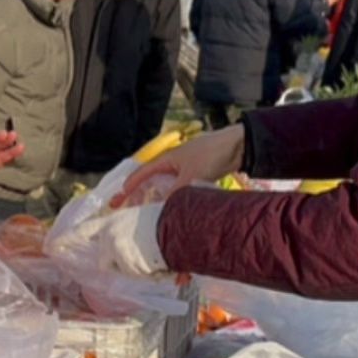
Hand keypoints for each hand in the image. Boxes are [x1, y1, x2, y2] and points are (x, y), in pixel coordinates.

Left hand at [57, 205, 168, 277]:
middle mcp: (109, 236)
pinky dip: (148, 274)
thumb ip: (124, 233)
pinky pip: (136, 276)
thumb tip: (124, 247)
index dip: (67, 239)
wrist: (178, 223)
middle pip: (104, 260)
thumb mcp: (139, 220)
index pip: (83, 231)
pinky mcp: (127, 264)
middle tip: (138, 259)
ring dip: (136, 269)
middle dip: (117, 264)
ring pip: (123, 270)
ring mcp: (116, 251)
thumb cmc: (166, 218)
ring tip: (155, 257)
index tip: (53, 246)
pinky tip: (160, 263)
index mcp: (112, 221)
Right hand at [118, 127, 244, 205]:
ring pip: (164, 185)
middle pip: (150, 180)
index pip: (143, 173)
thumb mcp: (191, 176)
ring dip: (153, 197)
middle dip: (137, 193)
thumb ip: (176, 193)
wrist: (239, 146)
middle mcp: (173, 163)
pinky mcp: (197, 174)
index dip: (130, 185)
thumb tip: (165, 211)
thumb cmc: (211, 154)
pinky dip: (170, 197)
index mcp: (167, 159)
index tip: (118, 198)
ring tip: (143, 210)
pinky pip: (177, 188)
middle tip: (124, 206)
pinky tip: (169, 207)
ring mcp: (184, 169)